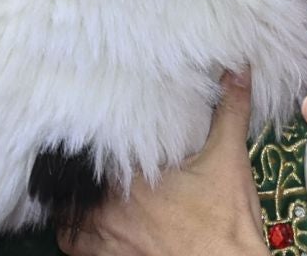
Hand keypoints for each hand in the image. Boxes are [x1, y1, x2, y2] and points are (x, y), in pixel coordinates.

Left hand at [58, 71, 264, 255]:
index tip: (89, 127)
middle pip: (75, 185)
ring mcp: (106, 241)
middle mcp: (109, 210)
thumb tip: (238, 68)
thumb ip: (230, 109)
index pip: (94, 152)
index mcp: (132, 178)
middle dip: (82, 173)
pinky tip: (88, 226)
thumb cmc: (225, 219)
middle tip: (87, 158)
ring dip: (73, 205)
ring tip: (83, 192)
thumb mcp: (229, 157)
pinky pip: (74, 247)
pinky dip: (77, 236)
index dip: (90, 140)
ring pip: (67, 219)